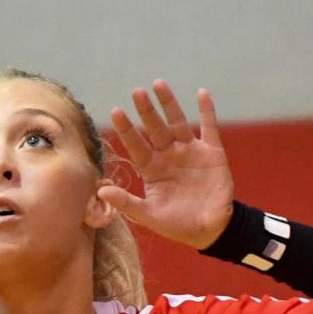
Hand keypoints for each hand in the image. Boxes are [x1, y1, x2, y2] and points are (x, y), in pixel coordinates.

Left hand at [97, 82, 233, 249]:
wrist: (210, 229)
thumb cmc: (177, 224)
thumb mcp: (149, 215)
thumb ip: (127, 202)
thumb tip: (100, 190)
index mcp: (152, 169)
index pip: (136, 145)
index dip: (126, 130)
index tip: (115, 112)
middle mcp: (169, 156)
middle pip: (155, 128)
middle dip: (146, 111)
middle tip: (136, 92)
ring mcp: (190, 152)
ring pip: (178, 123)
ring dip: (169, 104)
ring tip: (159, 84)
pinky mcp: (212, 153)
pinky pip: (209, 128)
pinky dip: (207, 111)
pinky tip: (202, 93)